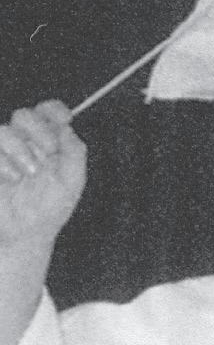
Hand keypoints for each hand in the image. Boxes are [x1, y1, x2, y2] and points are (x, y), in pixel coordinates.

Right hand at [0, 101, 86, 248]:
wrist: (25, 235)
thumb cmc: (50, 209)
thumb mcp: (73, 182)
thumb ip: (75, 152)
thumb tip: (67, 128)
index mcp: (49, 142)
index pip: (49, 113)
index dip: (54, 110)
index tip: (63, 119)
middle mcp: (26, 143)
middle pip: (25, 115)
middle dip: (39, 129)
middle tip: (49, 149)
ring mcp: (4, 153)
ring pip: (5, 131)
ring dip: (21, 149)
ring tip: (30, 173)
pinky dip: (4, 162)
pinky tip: (13, 179)